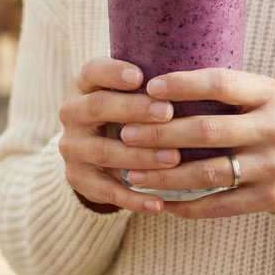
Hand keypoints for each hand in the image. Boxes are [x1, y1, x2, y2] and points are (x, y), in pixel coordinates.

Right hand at [58, 56, 179, 214]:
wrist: (97, 151)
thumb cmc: (132, 112)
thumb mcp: (134, 92)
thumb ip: (155, 85)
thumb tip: (202, 76)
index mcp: (86, 84)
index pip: (93, 71)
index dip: (114, 72)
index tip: (140, 75)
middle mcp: (73, 111)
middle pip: (98, 107)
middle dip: (134, 110)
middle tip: (168, 113)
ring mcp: (72, 146)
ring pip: (103, 151)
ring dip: (139, 156)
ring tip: (172, 158)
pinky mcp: (77, 177)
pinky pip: (104, 190)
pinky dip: (132, 199)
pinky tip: (158, 203)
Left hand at [118, 68, 274, 217]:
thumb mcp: (265, 93)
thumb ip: (226, 89)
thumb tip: (162, 83)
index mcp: (270, 94)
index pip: (221, 83)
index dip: (183, 84)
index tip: (149, 88)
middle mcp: (273, 129)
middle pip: (206, 131)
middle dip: (160, 133)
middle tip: (126, 134)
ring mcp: (273, 166)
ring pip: (207, 173)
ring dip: (164, 175)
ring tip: (133, 173)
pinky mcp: (269, 198)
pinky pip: (220, 205)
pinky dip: (187, 206)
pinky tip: (160, 203)